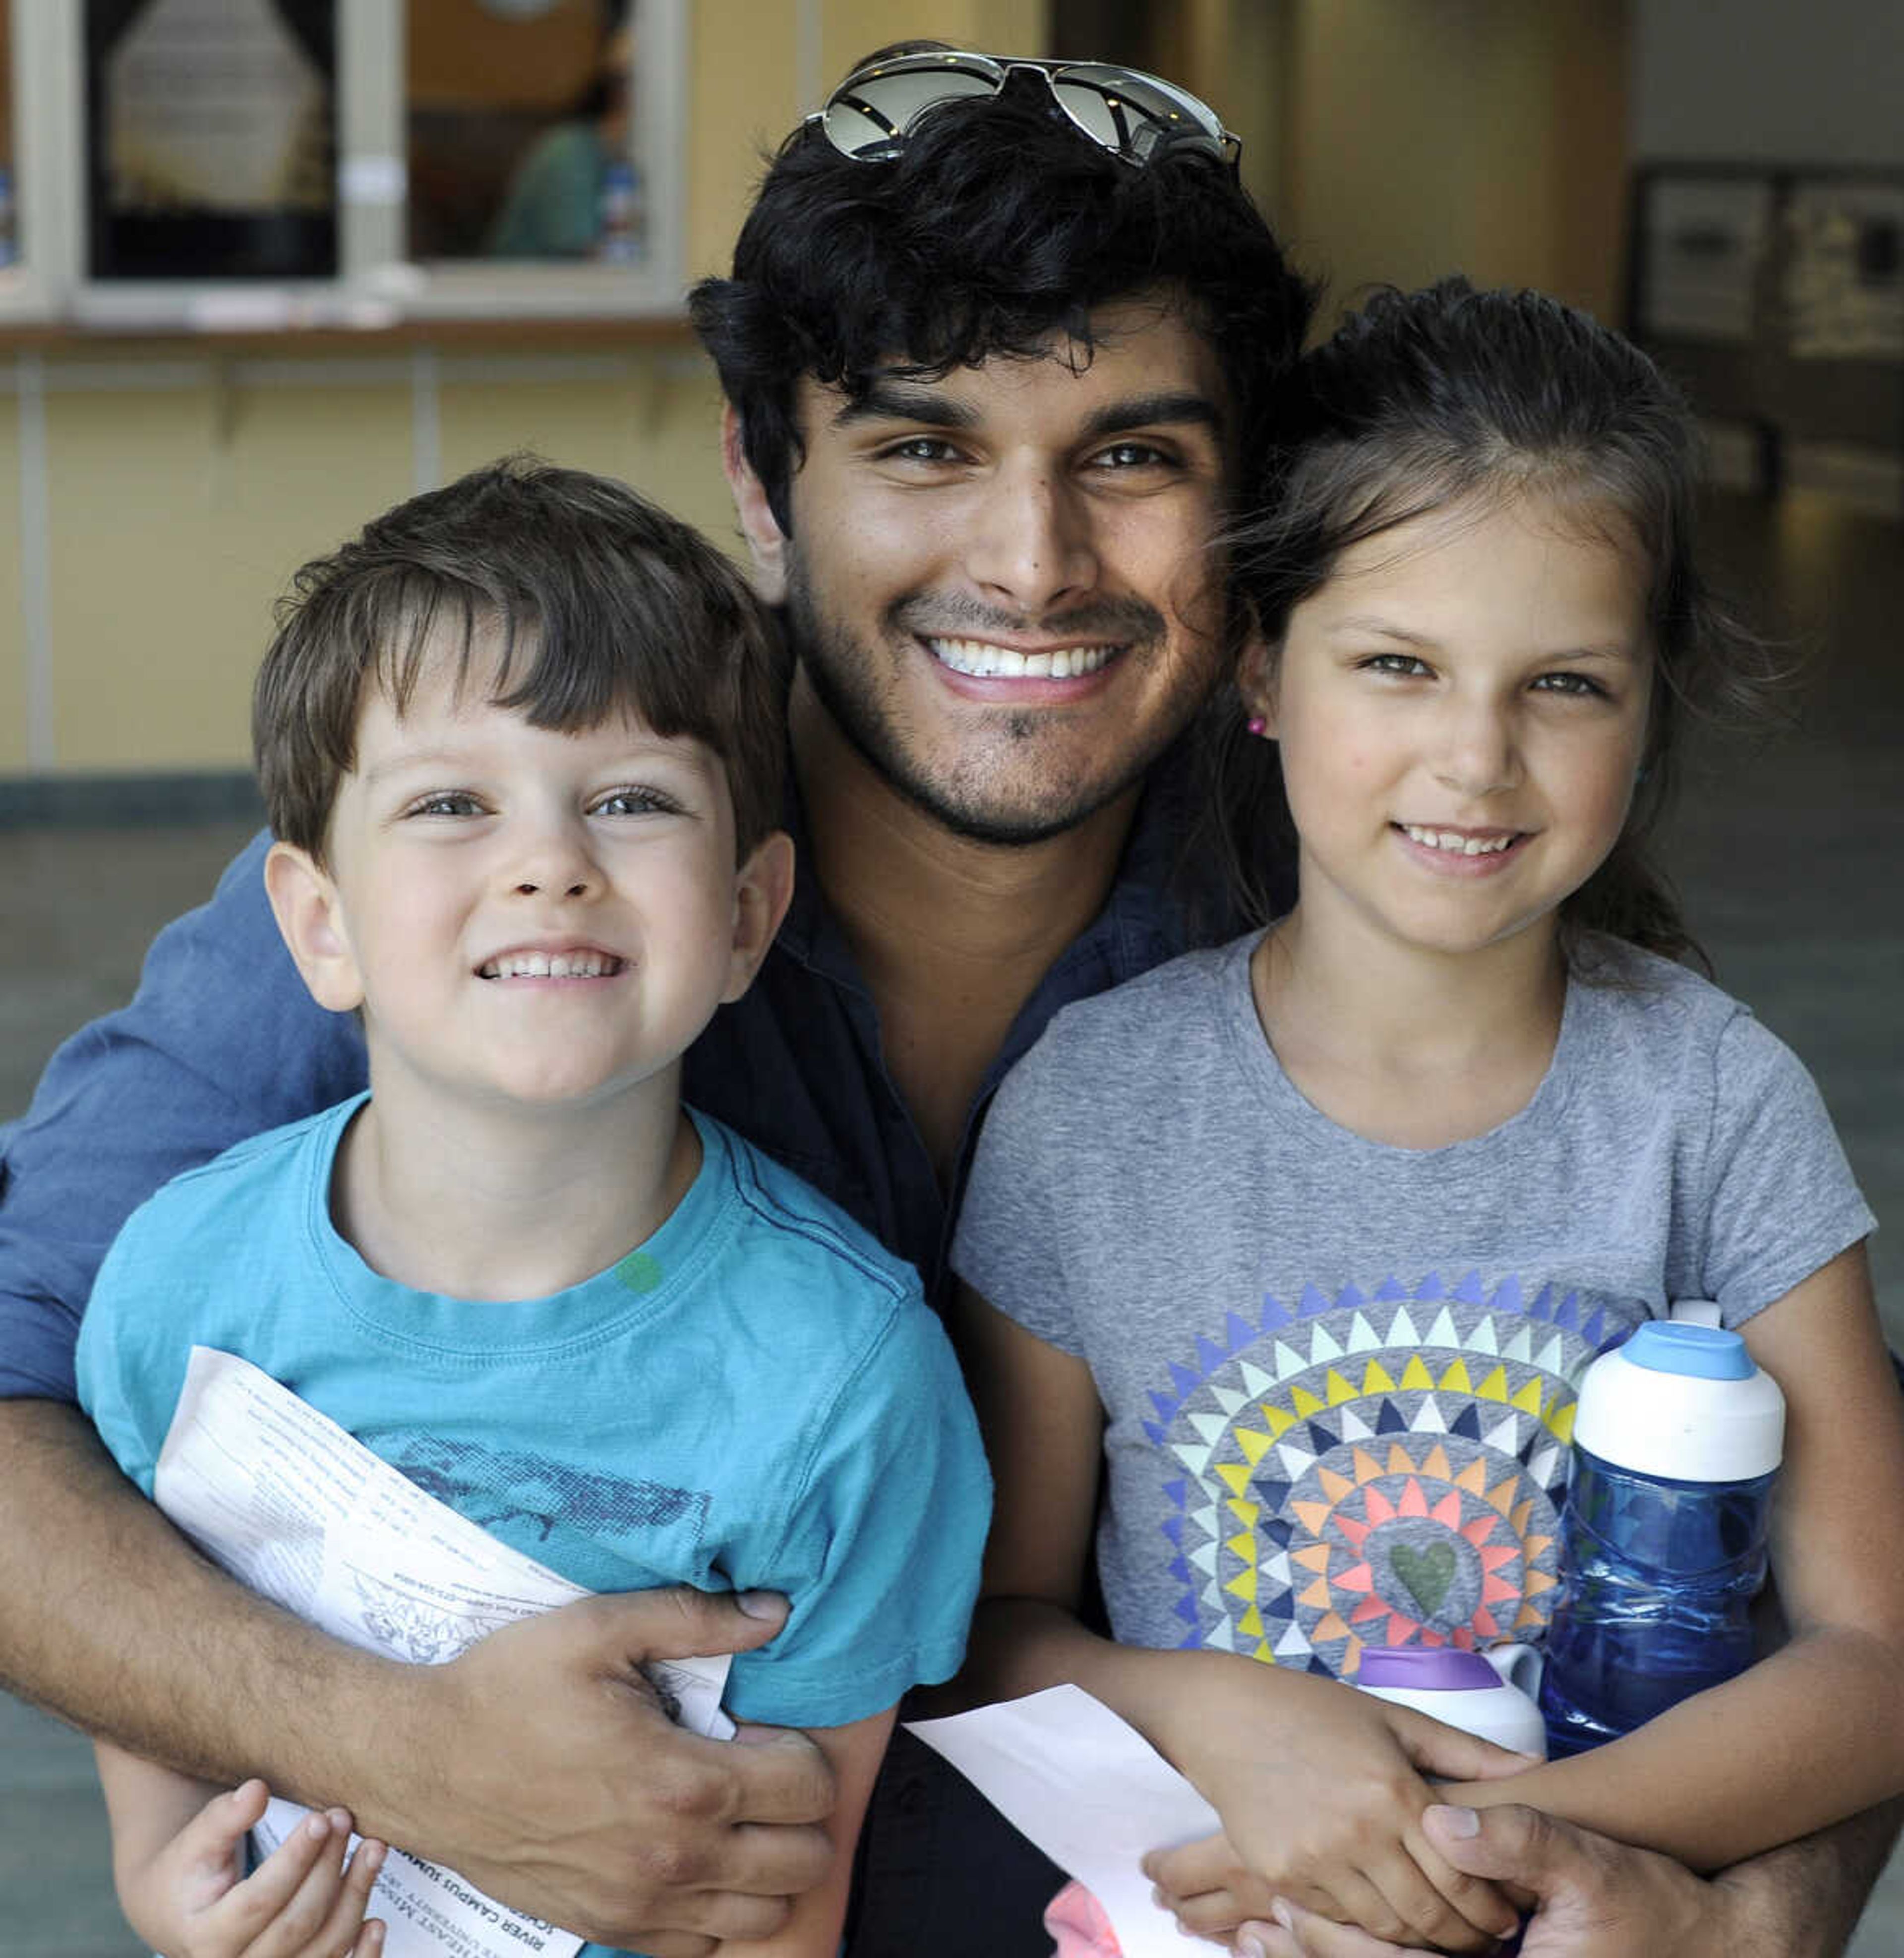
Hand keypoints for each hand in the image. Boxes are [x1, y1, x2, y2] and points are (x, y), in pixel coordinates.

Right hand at [117, 1778, 384, 1957]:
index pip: (259, 1901)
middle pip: (298, 1923)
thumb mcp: (195, 1842)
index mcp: (206, 1937)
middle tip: (344, 1819)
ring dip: (355, 1896)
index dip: (295, 1860)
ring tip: (374, 1847)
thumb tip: (257, 1790)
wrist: (182, 1916)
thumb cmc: (191, 1872)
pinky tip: (378, 1922)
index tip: (321, 1820)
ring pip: (324, 1946)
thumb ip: (224, 1818)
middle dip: (328, 1868)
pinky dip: (363, 1955)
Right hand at [389, 1587, 836, 1956]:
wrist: (424, 1763)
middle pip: (805, 1861)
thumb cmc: (508, 1689)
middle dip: (802, 1813)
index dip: (804, 1752)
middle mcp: (673, 1856)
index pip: (808, 1788)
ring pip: (766, 1915)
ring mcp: (641, 1904)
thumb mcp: (599, 1628)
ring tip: (737, 1819)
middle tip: (760, 1774)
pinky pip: (703, 1946)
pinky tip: (695, 1858)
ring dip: (769, 1866)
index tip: (766, 1732)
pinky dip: (719, 1910)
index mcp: (681, 1781)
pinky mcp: (608, 1927)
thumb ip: (697, 1619)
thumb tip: (775, 1612)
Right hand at [1154, 1676, 1525, 1951]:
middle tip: (1485, 1942)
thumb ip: (1465, 1751)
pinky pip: (1339, 1918)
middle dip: (1466, 1938)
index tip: (1510, 1914)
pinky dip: (1367, 1926)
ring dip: (1419, 1940)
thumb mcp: (1392, 1718)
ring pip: (1386, 1927)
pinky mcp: (1282, 1875)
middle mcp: (1359, 1831)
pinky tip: (1384, 1919)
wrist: (1223, 1716)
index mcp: (1393, 1790)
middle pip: (1430, 1915)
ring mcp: (1317, 1859)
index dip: (1493, 1907)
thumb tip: (1535, 1766)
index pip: (1463, 1873)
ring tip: (1440, 1936)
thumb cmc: (1313, 1710)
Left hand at [1233, 1801, 1765, 1957]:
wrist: (1698, 1947)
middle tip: (1234, 1924)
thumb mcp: (1588, 1865)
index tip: (1264, 1912)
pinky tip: (1301, 1921)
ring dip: (1312, 1953)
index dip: (1327, 1941)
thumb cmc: (1644, 1904)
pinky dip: (1350, 1947)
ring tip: (1242, 1926)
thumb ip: (1520, 1837)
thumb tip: (1445, 1819)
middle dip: (1306, 1953)